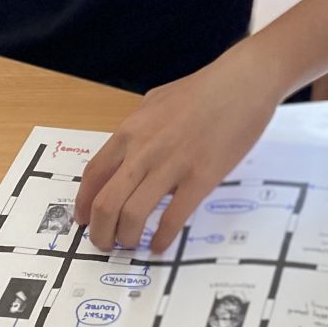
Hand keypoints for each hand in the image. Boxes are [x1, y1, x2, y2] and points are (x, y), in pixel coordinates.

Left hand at [74, 48, 279, 253]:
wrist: (243, 82)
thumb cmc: (203, 88)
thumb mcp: (156, 101)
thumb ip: (139, 128)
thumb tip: (130, 150)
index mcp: (130, 131)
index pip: (93, 175)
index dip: (84, 203)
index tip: (84, 219)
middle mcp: (144, 151)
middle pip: (106, 203)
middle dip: (100, 231)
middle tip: (105, 242)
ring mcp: (172, 165)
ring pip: (133, 215)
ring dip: (127, 238)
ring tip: (132, 244)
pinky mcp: (201, 178)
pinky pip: (173, 218)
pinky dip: (162, 238)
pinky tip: (160, 244)